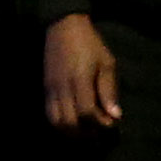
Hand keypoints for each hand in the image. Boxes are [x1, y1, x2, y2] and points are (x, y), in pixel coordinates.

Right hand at [42, 14, 119, 130]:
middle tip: (100, 133)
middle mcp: (62, 88)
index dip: (100, 123)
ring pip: (56, 122)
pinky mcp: (45, 89)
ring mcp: (51, 89)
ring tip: (87, 132)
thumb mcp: (106, 63)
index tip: (112, 124)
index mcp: (80, 80)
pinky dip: (61, 124)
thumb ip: (109, 90)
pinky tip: (74, 123)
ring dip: (72, 132)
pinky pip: (49, 114)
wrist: (62, 27)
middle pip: (70, 122)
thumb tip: (115, 116)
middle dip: (86, 133)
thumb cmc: (90, 44)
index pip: (87, 112)